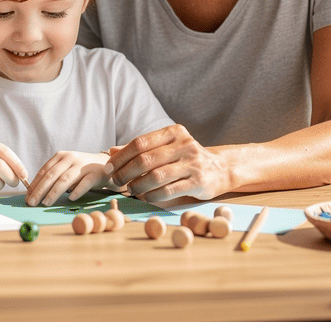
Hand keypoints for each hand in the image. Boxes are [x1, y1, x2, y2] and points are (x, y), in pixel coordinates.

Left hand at [25, 151, 109, 205]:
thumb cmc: (80, 170)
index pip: (45, 170)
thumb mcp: (65, 168)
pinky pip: (85, 183)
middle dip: (40, 189)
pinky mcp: (95, 173)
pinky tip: (70, 198)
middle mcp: (71, 158)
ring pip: (66, 179)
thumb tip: (34, 192)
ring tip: (46, 202)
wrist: (105, 164)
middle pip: (53, 175)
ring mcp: (83, 165)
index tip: (27, 196)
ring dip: (54, 192)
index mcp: (61, 156)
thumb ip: (53, 176)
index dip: (35, 184)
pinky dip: (77, 191)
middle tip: (32, 202)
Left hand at [105, 125, 230, 201]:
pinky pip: (169, 190)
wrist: (221, 168)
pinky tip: (145, 197)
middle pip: (146, 159)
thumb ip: (141, 149)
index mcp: (173, 132)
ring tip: (130, 190)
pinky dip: (152, 195)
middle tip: (116, 181)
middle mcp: (184, 145)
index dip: (121, 156)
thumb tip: (112, 151)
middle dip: (126, 172)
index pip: (140, 142)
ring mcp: (193, 163)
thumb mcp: (166, 147)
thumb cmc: (186, 157)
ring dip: (138, 185)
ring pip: (156, 176)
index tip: (109, 167)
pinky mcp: (198, 182)